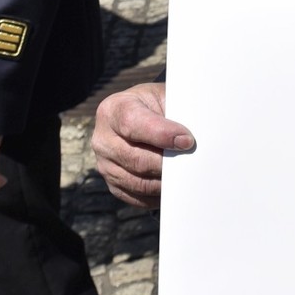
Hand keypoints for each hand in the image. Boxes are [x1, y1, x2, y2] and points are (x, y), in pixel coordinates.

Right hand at [93, 82, 193, 207]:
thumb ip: (174, 113)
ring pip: (139, 183)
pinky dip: (158, 194)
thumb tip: (189, 140)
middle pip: (137, 159)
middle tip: (191, 162)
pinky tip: (172, 184)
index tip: (187, 141)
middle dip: (168, 163)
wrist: (142, 117)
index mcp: (113, 110)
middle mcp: (103, 139)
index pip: (133, 124)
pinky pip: (138, 198)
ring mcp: (105, 165)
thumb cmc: (156, 106)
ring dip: (165, 181)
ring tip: (185, 173)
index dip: (162, 134)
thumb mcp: (164, 97)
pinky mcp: (114, 185)